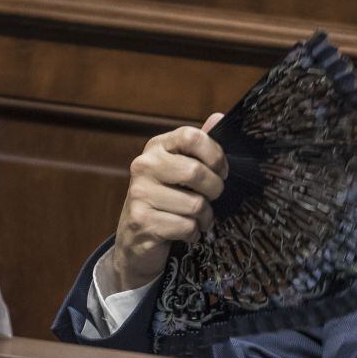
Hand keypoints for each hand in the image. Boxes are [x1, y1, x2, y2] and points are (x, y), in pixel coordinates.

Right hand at [108, 113, 226, 292]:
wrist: (135, 241)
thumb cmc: (166, 200)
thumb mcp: (181, 169)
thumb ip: (200, 145)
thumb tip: (219, 116)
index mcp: (156, 147)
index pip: (191, 136)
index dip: (215, 155)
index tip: (221, 171)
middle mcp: (143, 166)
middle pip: (196, 172)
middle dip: (215, 190)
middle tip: (212, 198)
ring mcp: (139, 193)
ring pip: (195, 204)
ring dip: (205, 217)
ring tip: (197, 219)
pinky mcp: (141, 221)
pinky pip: (186, 226)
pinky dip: (193, 233)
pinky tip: (185, 233)